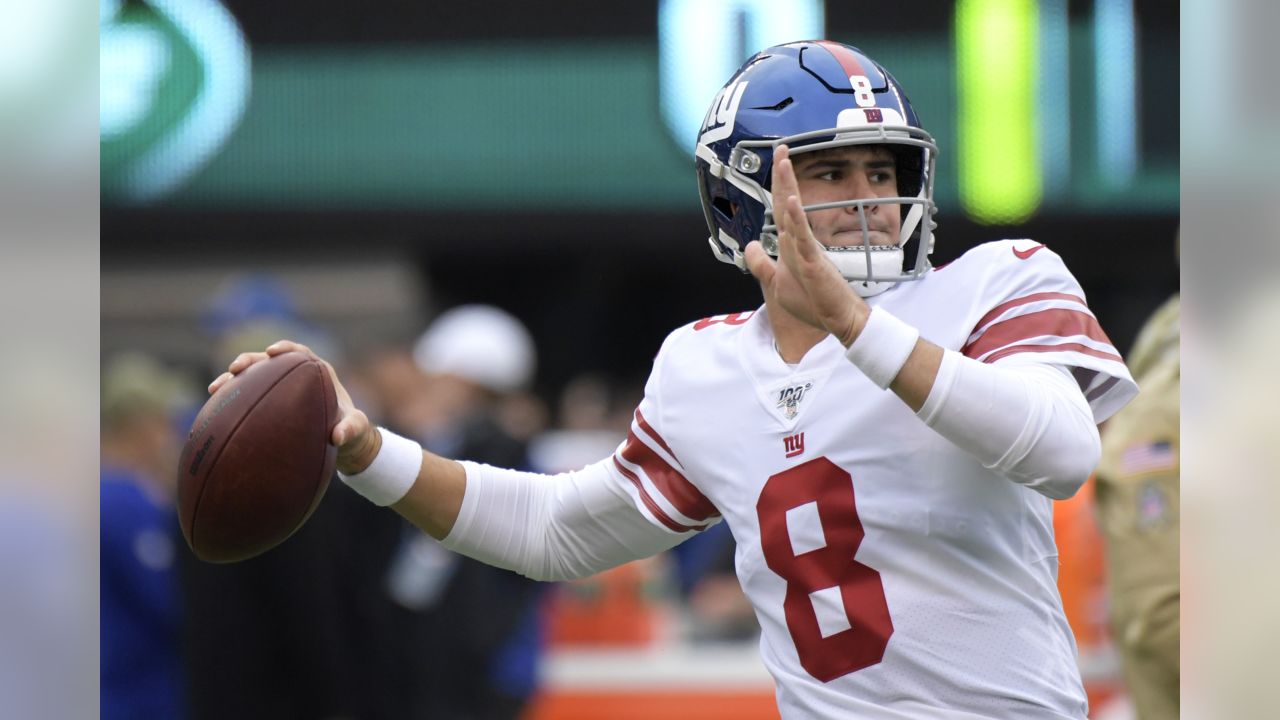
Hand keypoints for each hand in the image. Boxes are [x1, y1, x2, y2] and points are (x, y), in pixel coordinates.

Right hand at [207, 340, 379, 473]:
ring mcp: (278, 391)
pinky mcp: (267, 405)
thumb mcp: (356, 430)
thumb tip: (337, 436)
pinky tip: (214, 413)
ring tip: (215, 389)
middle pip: (267, 362)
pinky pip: (246, 399)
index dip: (285, 348)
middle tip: (235, 368)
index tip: (272, 351)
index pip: (299, 352)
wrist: (341, 443)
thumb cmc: (350, 431)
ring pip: (252, 379)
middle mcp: (294, 377)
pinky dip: (231, 402)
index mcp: (316, 373)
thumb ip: (352, 429)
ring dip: (232, 380)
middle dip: (249, 361)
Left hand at [744, 145, 867, 345]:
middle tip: (781, 148)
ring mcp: (807, 249)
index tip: (777, 161)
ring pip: (794, 212)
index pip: (781, 208)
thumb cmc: (813, 302)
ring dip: (788, 186)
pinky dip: (796, 217)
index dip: (777, 185)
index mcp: (792, 243)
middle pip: (787, 202)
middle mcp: (800, 241)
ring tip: (785, 161)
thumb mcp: (776, 283)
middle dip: (783, 174)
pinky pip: (803, 236)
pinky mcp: (813, 261)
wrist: (837, 319)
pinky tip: (790, 200)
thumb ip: (762, 264)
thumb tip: (751, 244)